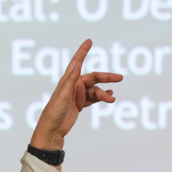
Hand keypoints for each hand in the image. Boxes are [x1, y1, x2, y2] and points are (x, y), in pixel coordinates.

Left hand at [31, 39, 122, 154]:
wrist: (52, 130)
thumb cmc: (54, 112)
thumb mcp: (62, 95)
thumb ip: (70, 80)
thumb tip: (77, 64)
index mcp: (67, 81)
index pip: (77, 62)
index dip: (82, 51)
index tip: (89, 41)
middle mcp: (73, 86)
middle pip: (93, 78)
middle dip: (106, 77)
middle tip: (120, 78)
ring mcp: (76, 95)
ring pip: (95, 90)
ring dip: (104, 94)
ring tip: (112, 99)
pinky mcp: (79, 104)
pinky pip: (93, 98)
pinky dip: (101, 97)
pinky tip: (110, 96)